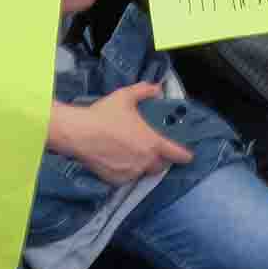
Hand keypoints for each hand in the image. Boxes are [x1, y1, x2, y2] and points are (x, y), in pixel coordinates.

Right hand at [60, 84, 195, 184]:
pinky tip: (118, 159)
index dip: (184, 155)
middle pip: (161, 165)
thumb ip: (144, 91)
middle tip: (152, 149)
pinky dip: (127, 170)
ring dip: (143, 164)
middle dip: (160, 159)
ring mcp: (132, 172)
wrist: (79, 133)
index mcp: (153, 142)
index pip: (178, 154)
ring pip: (144, 171)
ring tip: (133, 153)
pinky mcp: (118, 180)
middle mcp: (146, 161)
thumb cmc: (104, 114)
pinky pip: (128, 177)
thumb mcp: (125, 97)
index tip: (188, 155)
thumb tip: (157, 88)